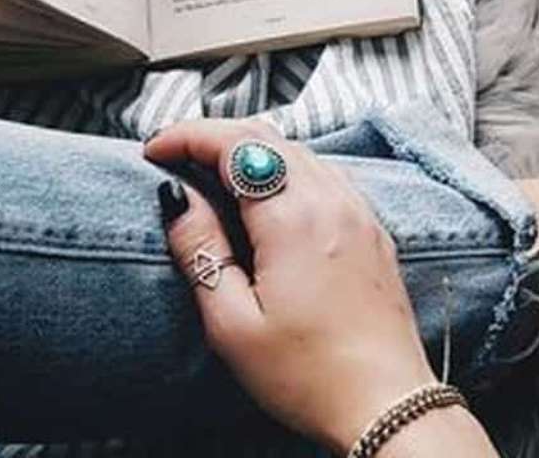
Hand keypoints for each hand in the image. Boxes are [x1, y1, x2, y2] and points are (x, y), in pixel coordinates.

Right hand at [146, 119, 435, 454]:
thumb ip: (202, 250)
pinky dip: (290, 170)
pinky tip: (270, 199)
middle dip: (216, 136)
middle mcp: (333, 203)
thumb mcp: (233, 324)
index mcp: (295, 219)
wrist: (386, 402)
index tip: (153, 150)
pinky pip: (329, 177)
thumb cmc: (308, 375)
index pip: (236, 145)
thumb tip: (176, 197)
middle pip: (270, 138)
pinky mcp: (375, 231)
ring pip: (302, 153)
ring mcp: (361, 214)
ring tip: (213, 176)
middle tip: (175, 157)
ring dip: (254, 151)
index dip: (187, 136)